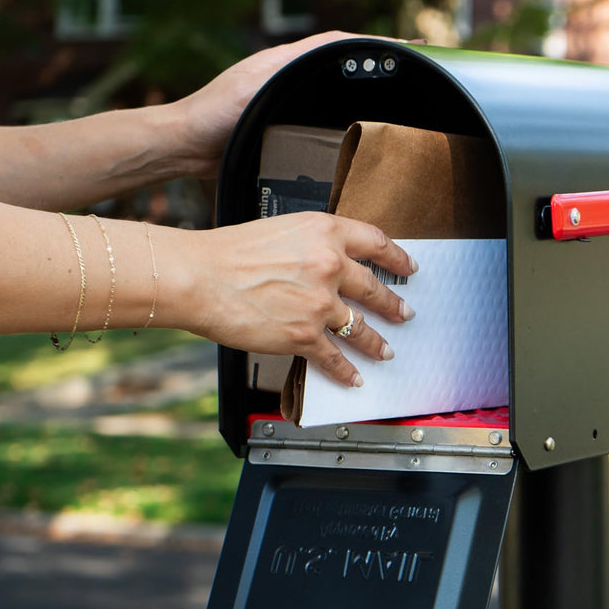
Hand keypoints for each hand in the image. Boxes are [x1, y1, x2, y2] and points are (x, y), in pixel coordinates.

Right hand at [164, 211, 418, 386]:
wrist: (198, 278)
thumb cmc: (228, 253)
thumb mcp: (282, 230)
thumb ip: (313, 244)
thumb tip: (331, 261)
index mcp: (325, 232)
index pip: (376, 243)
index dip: (398, 257)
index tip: (409, 267)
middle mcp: (330, 265)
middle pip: (375, 289)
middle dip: (394, 305)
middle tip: (405, 312)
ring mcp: (319, 303)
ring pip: (361, 327)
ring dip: (376, 342)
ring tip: (385, 350)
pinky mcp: (304, 335)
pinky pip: (334, 357)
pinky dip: (346, 371)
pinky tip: (353, 377)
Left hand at [169, 31, 401, 177]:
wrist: (185, 147)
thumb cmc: (212, 118)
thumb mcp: (252, 89)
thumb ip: (284, 72)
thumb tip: (328, 56)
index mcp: (284, 62)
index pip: (340, 44)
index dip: (375, 45)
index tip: (409, 47)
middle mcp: (288, 77)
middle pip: (343, 66)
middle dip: (378, 66)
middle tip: (414, 71)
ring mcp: (286, 102)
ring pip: (336, 92)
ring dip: (366, 95)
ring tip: (399, 101)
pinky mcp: (282, 126)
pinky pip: (324, 118)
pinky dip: (348, 119)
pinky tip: (363, 133)